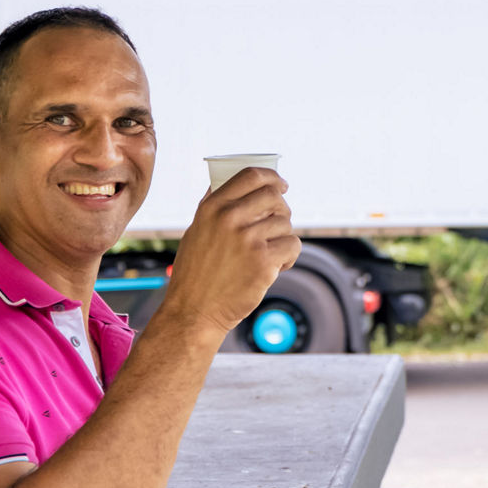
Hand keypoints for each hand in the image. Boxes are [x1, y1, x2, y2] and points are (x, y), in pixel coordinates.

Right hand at [161, 167, 301, 337]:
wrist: (194, 312)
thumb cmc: (194, 274)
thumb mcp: (195, 231)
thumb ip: (213, 206)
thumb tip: (225, 181)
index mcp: (213, 207)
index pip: (251, 175)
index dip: (272, 178)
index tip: (281, 185)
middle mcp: (230, 218)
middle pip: (274, 196)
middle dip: (281, 210)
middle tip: (277, 226)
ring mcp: (248, 240)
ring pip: (286, 224)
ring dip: (283, 239)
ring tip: (267, 256)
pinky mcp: (264, 262)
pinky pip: (292, 245)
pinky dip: (288, 257)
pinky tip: (274, 268)